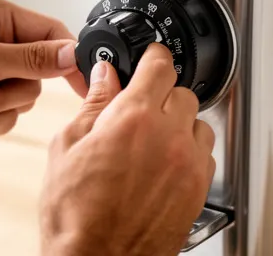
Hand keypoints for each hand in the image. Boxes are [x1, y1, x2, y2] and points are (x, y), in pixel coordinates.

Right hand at [39, 44, 215, 255]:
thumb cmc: (75, 215)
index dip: (153, 56)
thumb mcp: (67, 147)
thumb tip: (104, 77)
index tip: (150, 57)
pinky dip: (188, 152)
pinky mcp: (198, 190)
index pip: (159, 65)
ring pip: (198, 123)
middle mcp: (168, 136)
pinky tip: (163, 164)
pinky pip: (205, 155)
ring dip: (179, 124)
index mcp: (133, 117)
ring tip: (151, 142)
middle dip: (160, 95)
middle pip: (181, 92)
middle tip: (138, 110)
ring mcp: (187, 164)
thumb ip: (93, 104)